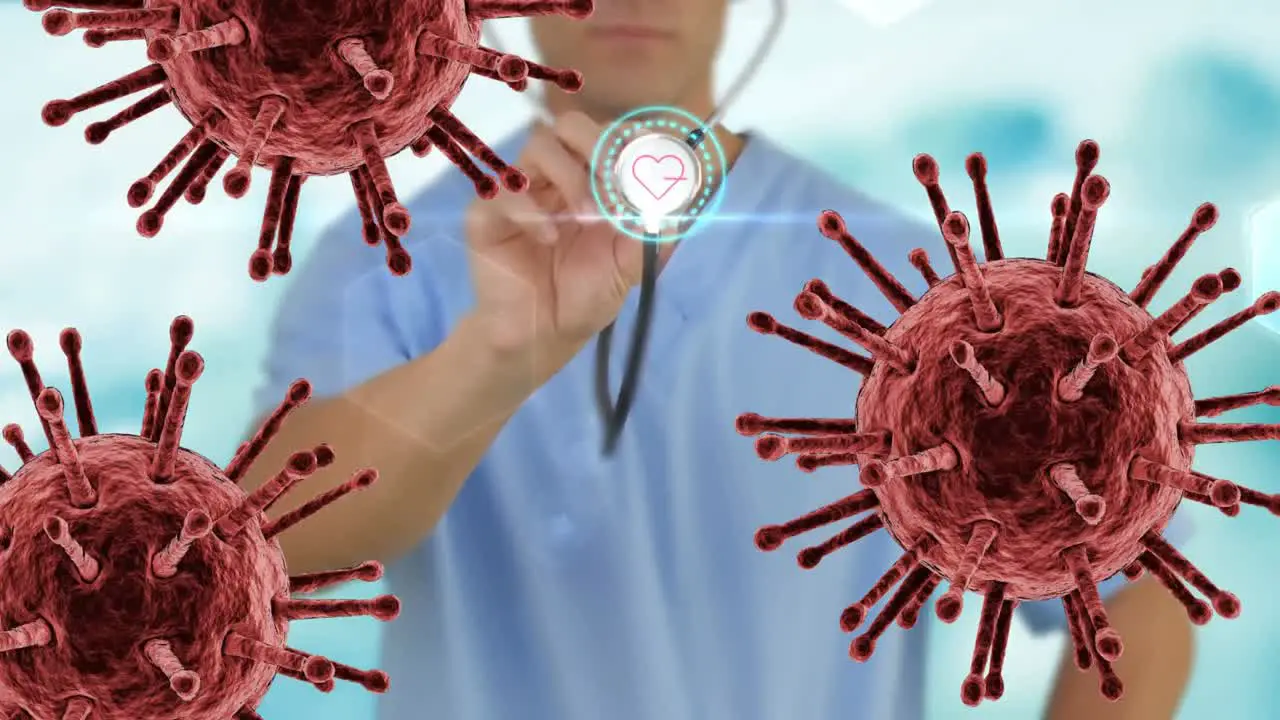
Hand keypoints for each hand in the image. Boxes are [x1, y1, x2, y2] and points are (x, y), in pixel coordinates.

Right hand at [462, 111, 645, 355]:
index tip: (647, 170)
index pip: (609, 137)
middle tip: (613, 180)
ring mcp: (522, 192)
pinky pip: (505, 192)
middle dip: (598, 143)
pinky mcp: (488, 215)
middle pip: (571, 126)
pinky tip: (548, 239)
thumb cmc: (584, 297)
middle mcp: (557, 178)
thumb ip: (650, 235)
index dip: (629, 144)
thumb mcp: (629, 267)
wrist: (542, 337)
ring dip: (570, 175)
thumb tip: (675, 203)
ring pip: (539, 145)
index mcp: (592, 183)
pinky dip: (532, 211)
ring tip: (586, 217)